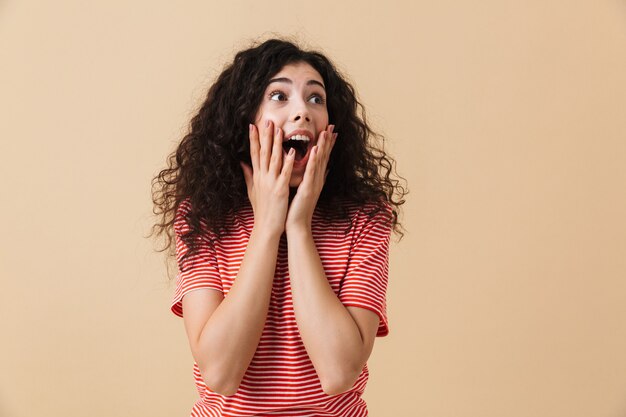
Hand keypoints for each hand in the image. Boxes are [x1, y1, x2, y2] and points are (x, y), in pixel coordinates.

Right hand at [240, 121, 295, 236]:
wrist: (266, 227)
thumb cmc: (262, 211)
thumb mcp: (252, 191)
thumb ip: (248, 176)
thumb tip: (242, 163)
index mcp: (257, 177)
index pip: (254, 154)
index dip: (253, 139)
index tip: (253, 125)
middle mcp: (262, 177)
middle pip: (262, 152)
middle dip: (264, 136)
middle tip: (266, 121)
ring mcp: (271, 183)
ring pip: (273, 159)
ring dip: (276, 144)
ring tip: (279, 129)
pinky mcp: (280, 190)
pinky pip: (284, 173)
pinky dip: (287, 162)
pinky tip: (291, 151)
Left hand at [285, 125, 336, 233]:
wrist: (296, 225)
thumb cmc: (297, 208)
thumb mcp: (303, 190)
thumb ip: (308, 178)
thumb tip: (312, 170)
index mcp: (315, 179)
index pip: (322, 158)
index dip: (326, 144)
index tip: (329, 130)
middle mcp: (317, 180)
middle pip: (324, 157)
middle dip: (328, 141)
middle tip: (331, 126)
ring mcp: (314, 184)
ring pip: (319, 161)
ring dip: (323, 146)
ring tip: (326, 132)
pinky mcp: (309, 189)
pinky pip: (312, 172)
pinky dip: (314, 160)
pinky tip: (316, 150)